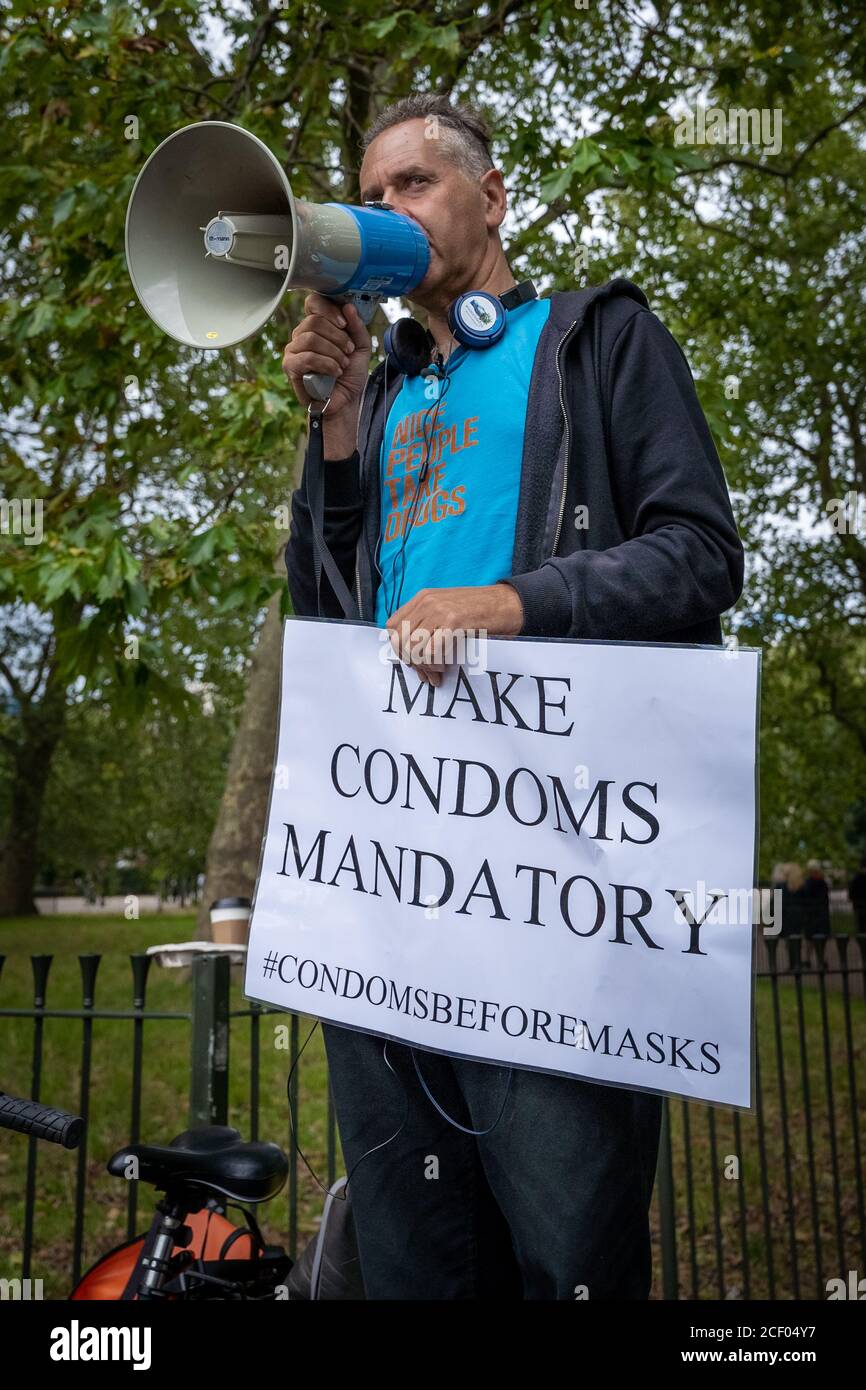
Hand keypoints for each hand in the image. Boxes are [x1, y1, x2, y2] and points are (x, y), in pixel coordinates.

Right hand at [282, 294, 371, 419]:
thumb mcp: (361, 347)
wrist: (346, 400)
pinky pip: (307, 357)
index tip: (344, 324)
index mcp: (317, 325)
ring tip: (343, 364)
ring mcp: (293, 349)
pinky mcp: (290, 366)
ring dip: (333, 351)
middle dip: (337, 336)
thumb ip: (357, 326)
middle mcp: (302, 334)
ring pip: (310, 337)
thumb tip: (348, 306)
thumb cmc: (350, 374)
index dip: (329, 309)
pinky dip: (326, 363)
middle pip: (313, 320)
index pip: (313, 303)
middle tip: (348, 351)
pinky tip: (335, 372)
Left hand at [386, 583, 524, 685]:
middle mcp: (427, 602)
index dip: (399, 648)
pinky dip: (435, 665)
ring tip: (437, 674)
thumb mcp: (448, 610)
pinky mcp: (454, 622)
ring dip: (424, 667)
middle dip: (410, 662)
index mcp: (423, 598)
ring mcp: (439, 610)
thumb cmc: (482, 612)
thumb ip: (428, 626)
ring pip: (412, 648)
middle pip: (399, 639)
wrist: (509, 603)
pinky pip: (431, 651)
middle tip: (427, 674)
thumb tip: (412, 660)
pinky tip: (445, 668)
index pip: (392, 626)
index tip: (413, 661)